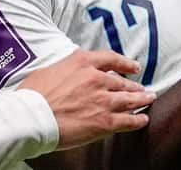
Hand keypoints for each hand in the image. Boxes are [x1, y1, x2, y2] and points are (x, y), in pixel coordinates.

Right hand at [19, 49, 155, 148]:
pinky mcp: (104, 121)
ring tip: (148, 99)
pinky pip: (128, 120)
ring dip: (141, 100)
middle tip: (143, 88)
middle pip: (123, 82)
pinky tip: (143, 119)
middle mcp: (96, 78)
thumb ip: (66, 68)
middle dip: (135, 86)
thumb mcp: (50, 69)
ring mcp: (103, 100)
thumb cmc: (33, 94)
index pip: (111, 59)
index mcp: (82, 62)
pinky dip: (138, 120)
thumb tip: (69, 73)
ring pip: (130, 99)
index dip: (125, 63)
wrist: (32, 115)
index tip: (133, 66)